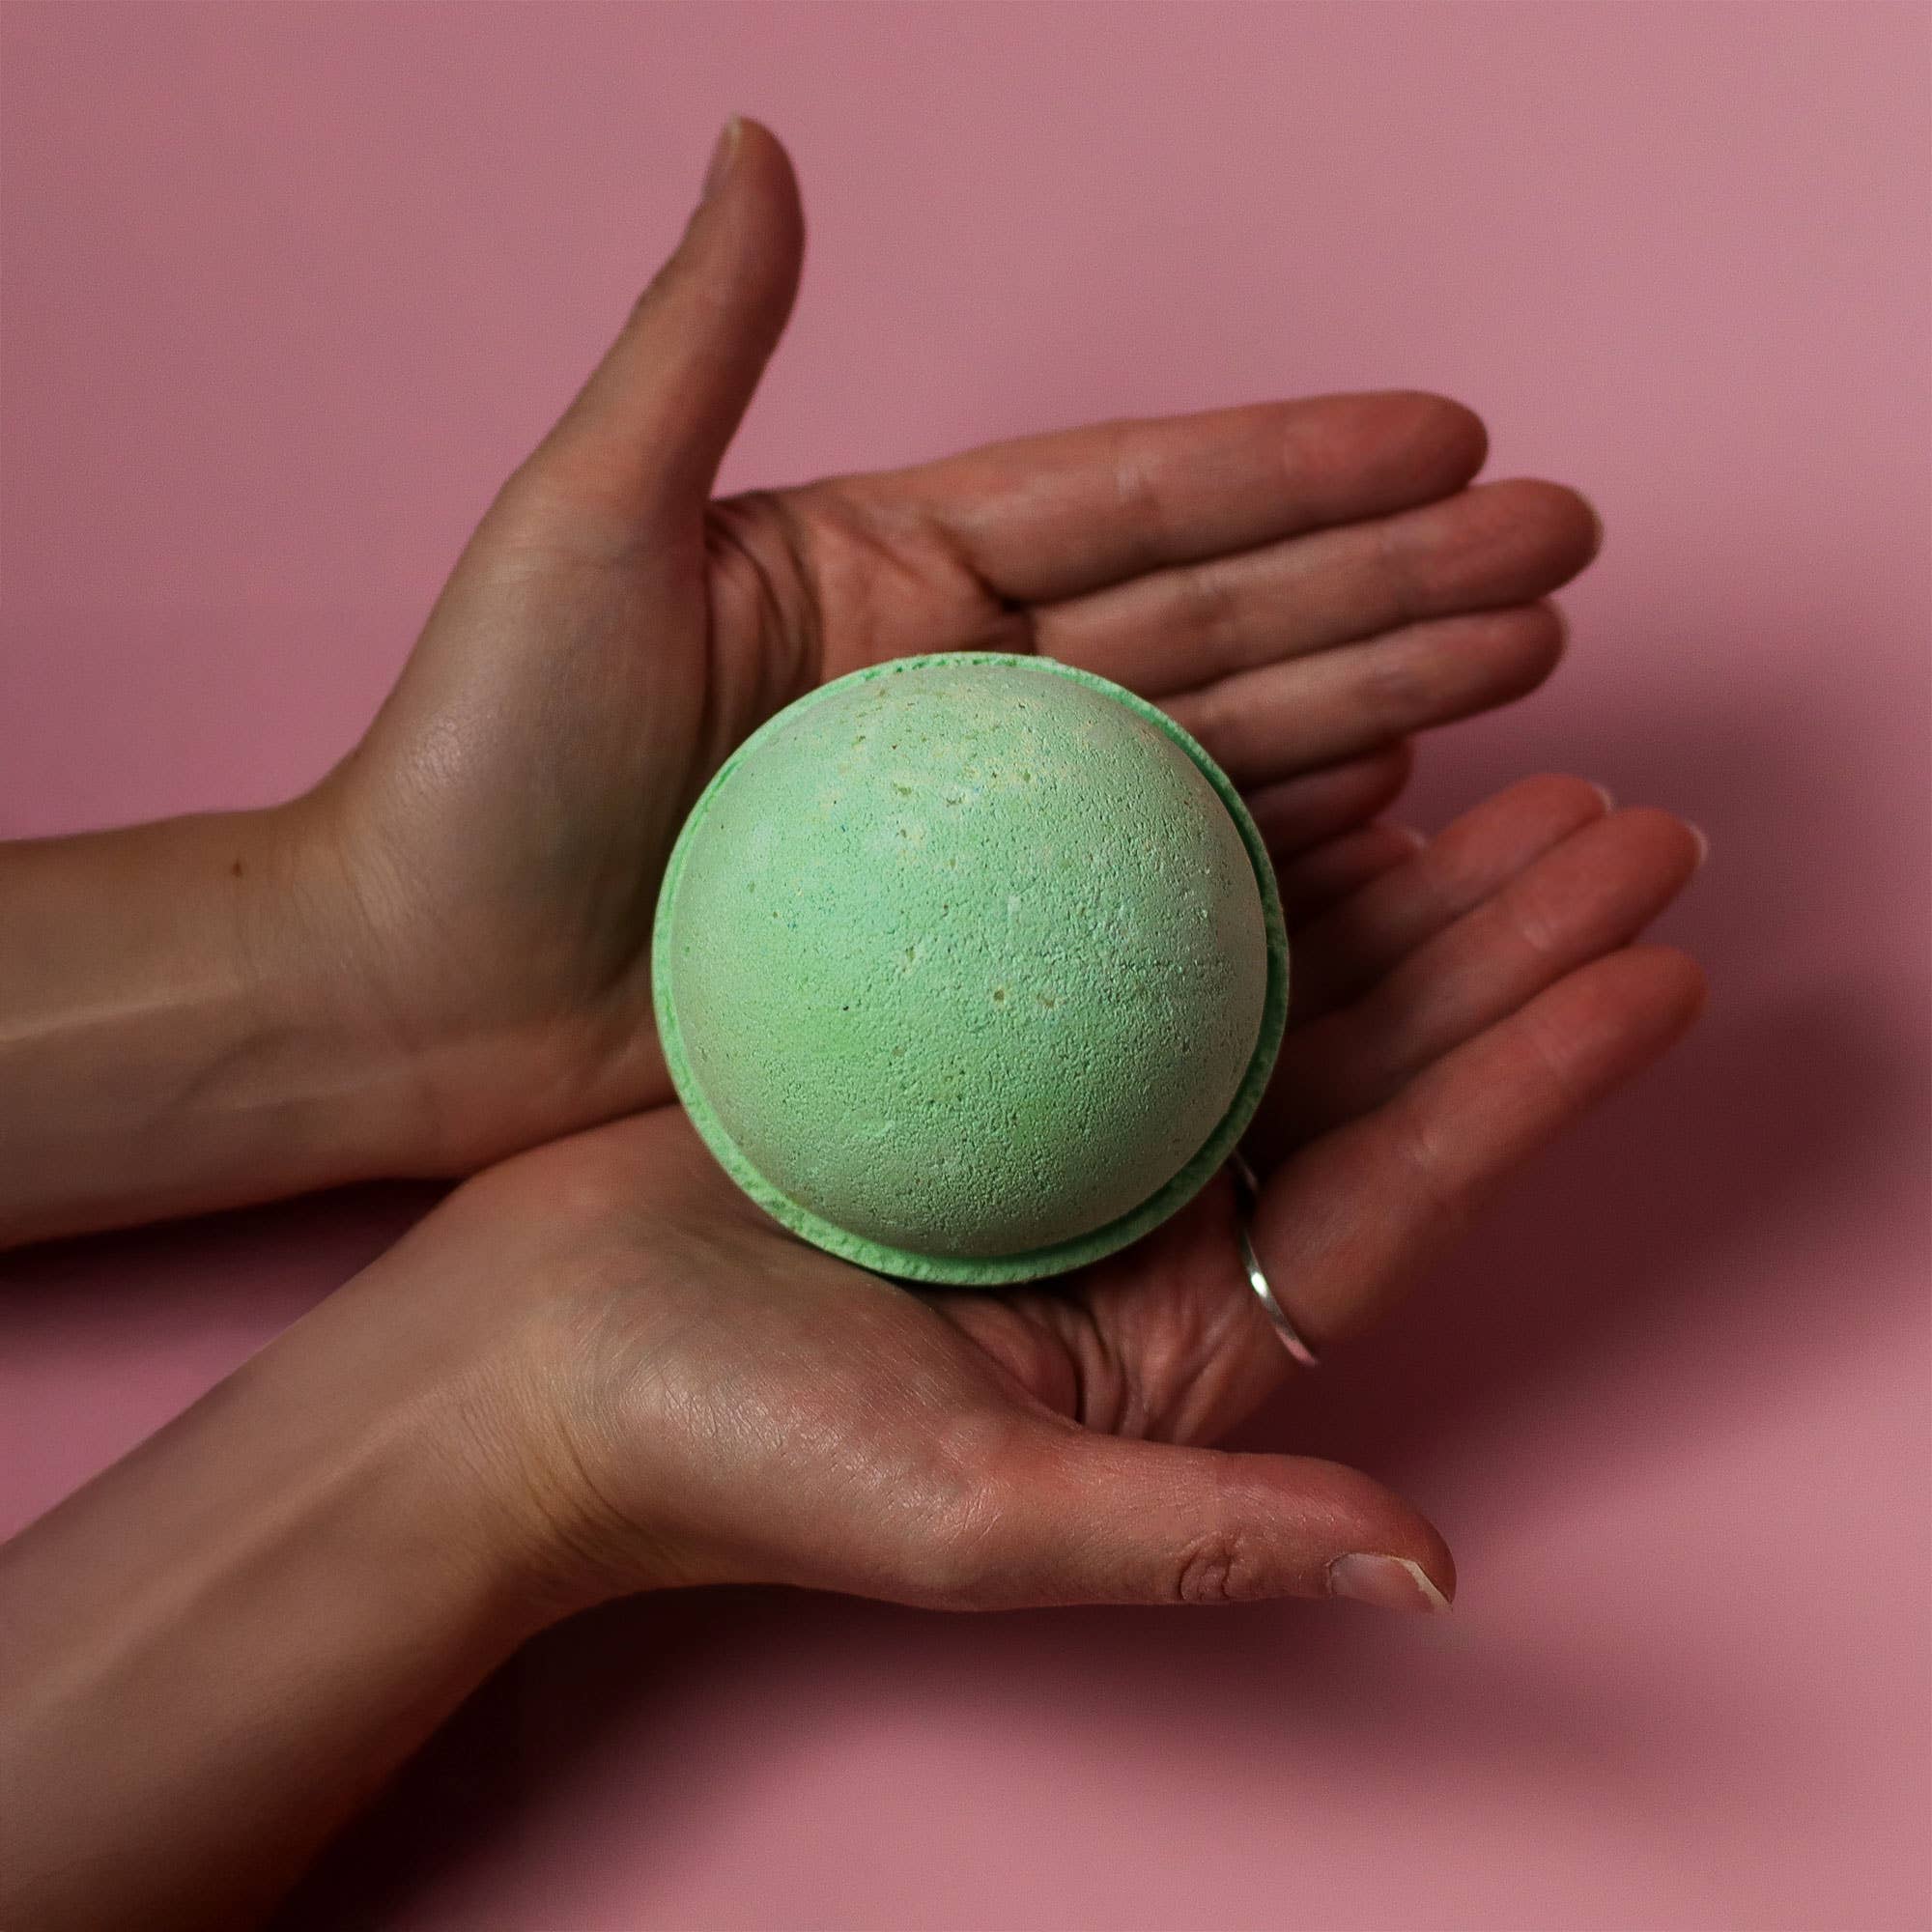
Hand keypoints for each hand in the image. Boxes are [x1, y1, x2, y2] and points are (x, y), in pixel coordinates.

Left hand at [292, 118, 1601, 1173]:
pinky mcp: (975, 954)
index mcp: (889, 571)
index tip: (1453, 433)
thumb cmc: (478, 763)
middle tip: (1557, 558)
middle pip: (1216, 614)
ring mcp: (978, 826)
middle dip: (1393, 579)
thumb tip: (760, 141)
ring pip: (1214, 745)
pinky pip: (1156, 890)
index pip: (1134, 497)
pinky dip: (1278, 851)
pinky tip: (1397, 816)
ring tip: (1522, 671)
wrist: (418, 997)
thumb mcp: (583, 528)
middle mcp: (957, 685)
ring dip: (1376, 703)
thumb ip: (697, 346)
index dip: (1295, 465)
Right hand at [385, 776, 1704, 1614]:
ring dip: (1397, 886)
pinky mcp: (984, 1047)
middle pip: (1363, 1073)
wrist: (523, 1367)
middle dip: (1503, 954)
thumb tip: (1436, 1572)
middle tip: (1625, 828)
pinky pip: (1134, 926)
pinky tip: (1312, 767)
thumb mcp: (971, 1522)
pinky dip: (1224, 846)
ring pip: (1268, 984)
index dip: (1536, 1086)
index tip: (1660, 970)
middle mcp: (1147, 1229)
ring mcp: (1070, 1127)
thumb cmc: (725, 1459)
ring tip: (1518, 781)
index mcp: (1177, 1347)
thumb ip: (1203, 1543)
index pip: (1397, 1198)